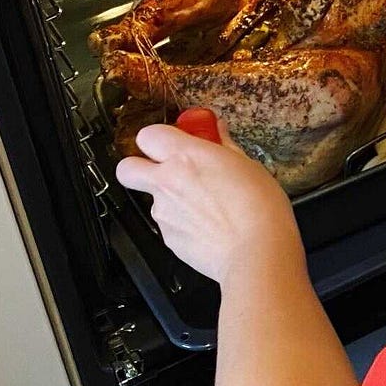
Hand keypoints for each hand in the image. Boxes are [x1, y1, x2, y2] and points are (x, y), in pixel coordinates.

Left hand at [116, 119, 302, 283]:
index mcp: (186, 156)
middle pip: (127, 168)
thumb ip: (225, 147)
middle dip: (139, 167)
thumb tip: (219, 133)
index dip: (159, 138)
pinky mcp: (168, 238)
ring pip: (152, 199)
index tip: (177, 141)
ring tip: (204, 206)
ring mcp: (164, 212)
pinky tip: (207, 226)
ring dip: (169, 198)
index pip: (149, 135)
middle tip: (164, 169)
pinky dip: (181, 223)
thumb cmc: (259, 207)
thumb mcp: (248, 166)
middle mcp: (167, 182)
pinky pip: (167, 224)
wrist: (256, 253)